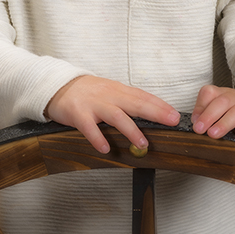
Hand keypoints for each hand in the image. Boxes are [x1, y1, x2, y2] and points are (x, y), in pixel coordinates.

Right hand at [46, 76, 180, 153]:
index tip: (176, 115)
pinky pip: (89, 127)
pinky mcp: (78, 114)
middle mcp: (109, 96)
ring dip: (131, 130)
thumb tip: (152, 113)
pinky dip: (97, 138)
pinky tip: (105, 148)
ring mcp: (93, 105)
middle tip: (171, 122)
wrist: (58, 85)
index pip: (143, 96)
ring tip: (143, 143)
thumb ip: (128, 101)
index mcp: (118, 90)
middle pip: (135, 103)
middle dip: (155, 113)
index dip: (161, 105)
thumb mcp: (110, 91)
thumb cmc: (88, 92)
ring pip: (116, 116)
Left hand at [191, 85, 234, 138]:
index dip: (200, 106)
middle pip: (223, 101)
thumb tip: (195, 121)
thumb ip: (206, 116)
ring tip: (214, 134)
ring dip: (225, 122)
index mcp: (223, 95)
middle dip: (210, 115)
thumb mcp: (219, 115)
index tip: (195, 123)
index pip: (209, 92)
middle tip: (200, 130)